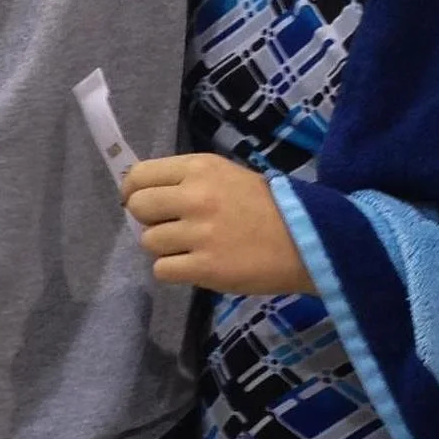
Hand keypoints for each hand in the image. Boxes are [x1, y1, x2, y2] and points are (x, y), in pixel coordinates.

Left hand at [122, 153, 310, 292]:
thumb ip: (189, 181)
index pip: (140, 174)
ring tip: (189, 248)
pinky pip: (162, 270)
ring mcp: (198, 233)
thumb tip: (148, 194)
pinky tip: (194, 266)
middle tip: (166, 227)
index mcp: (200, 168)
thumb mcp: (228, 175)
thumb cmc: (268, 206)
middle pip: (138, 207)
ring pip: (148, 241)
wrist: (306, 240)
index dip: (132, 191)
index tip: (138, 202)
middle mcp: (195, 195)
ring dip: (163, 248)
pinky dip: (174, 270)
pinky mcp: (204, 267)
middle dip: (146, 219)